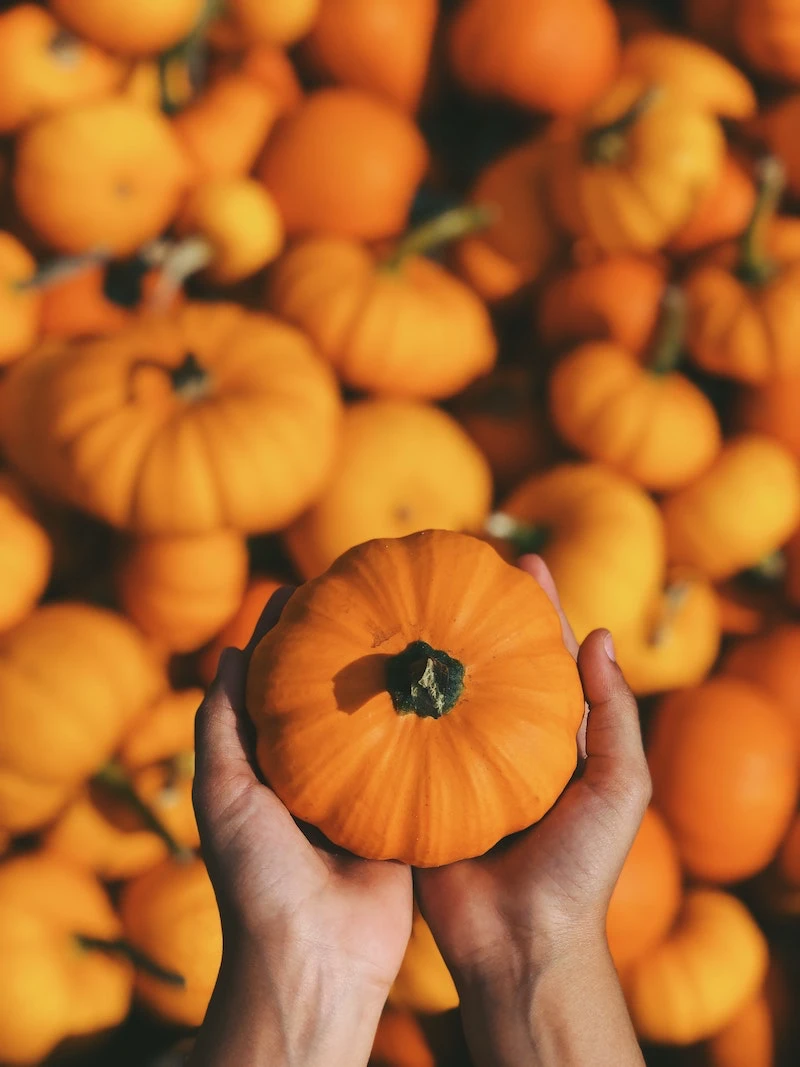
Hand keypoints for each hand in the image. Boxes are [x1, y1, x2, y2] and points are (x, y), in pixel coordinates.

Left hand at [190, 588, 411, 1066]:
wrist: (316, 959)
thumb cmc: (257, 880)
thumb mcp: (224, 795)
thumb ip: (221, 726)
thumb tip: (232, 653)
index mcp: (273, 767)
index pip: (281, 685)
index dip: (290, 636)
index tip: (309, 586)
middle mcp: (321, 773)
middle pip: (337, 695)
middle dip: (352, 647)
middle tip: (374, 594)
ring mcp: (365, 794)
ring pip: (383, 723)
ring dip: (396, 680)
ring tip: (417, 624)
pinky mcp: (406, 816)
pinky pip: (421, 762)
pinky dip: (432, 727)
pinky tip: (449, 685)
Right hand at [415, 555, 650, 1066]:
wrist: (519, 944)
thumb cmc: (579, 868)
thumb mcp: (619, 789)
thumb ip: (615, 715)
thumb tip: (600, 636)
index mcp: (551, 739)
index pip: (545, 657)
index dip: (537, 607)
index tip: (521, 559)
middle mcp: (501, 743)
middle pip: (486, 664)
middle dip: (472, 614)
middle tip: (451, 564)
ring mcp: (456, 764)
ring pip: (440, 693)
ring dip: (425, 649)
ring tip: (404, 598)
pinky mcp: (417, 791)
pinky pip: (401, 739)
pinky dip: (389, 702)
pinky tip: (371, 664)